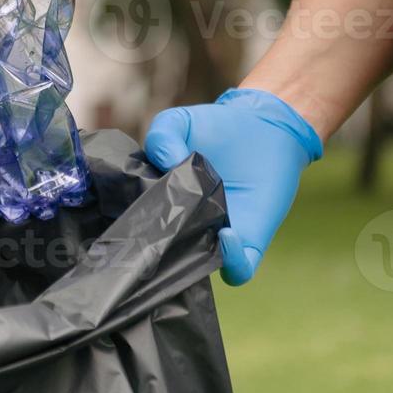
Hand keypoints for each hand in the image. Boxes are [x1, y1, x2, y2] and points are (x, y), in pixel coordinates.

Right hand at [144, 88, 321, 284]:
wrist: (264, 126)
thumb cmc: (216, 128)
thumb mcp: (177, 122)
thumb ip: (159, 138)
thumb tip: (166, 165)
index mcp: (164, 203)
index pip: (142, 229)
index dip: (133, 227)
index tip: (128, 219)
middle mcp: (188, 225)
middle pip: (167, 255)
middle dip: (158, 251)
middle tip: (154, 232)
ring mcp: (217, 236)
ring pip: (200, 268)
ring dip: (192, 258)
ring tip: (192, 230)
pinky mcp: (249, 241)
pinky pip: (239, 269)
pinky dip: (231, 259)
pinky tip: (226, 233)